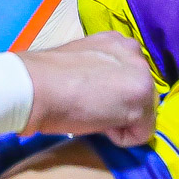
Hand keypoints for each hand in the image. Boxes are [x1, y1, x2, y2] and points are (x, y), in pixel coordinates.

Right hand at [18, 33, 156, 146]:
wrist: (34, 86)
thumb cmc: (45, 77)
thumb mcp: (80, 61)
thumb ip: (101, 69)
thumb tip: (105, 92)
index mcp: (118, 41)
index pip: (131, 75)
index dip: (113, 92)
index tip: (91, 96)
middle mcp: (135, 54)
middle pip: (142, 94)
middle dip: (121, 106)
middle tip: (90, 107)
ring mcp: (142, 77)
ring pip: (143, 114)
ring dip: (120, 121)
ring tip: (91, 114)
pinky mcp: (140, 104)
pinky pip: (140, 134)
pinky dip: (119, 137)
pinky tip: (96, 123)